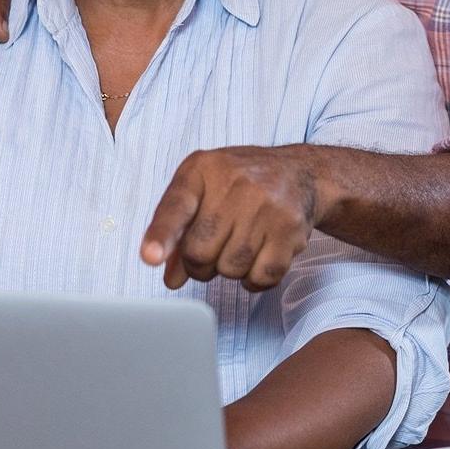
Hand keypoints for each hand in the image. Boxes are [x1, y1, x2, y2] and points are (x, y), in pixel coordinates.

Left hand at [141, 146, 319, 290]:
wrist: (299, 173)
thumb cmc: (241, 183)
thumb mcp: (203, 191)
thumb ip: (180, 230)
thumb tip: (171, 278)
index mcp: (203, 169)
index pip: (176, 205)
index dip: (162, 235)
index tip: (150, 257)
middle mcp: (235, 183)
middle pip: (199, 251)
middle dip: (200, 264)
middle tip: (213, 249)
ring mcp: (266, 205)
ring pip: (230, 268)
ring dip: (230, 269)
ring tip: (240, 244)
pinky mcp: (290, 228)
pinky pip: (261, 276)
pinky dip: (256, 278)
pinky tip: (259, 256)